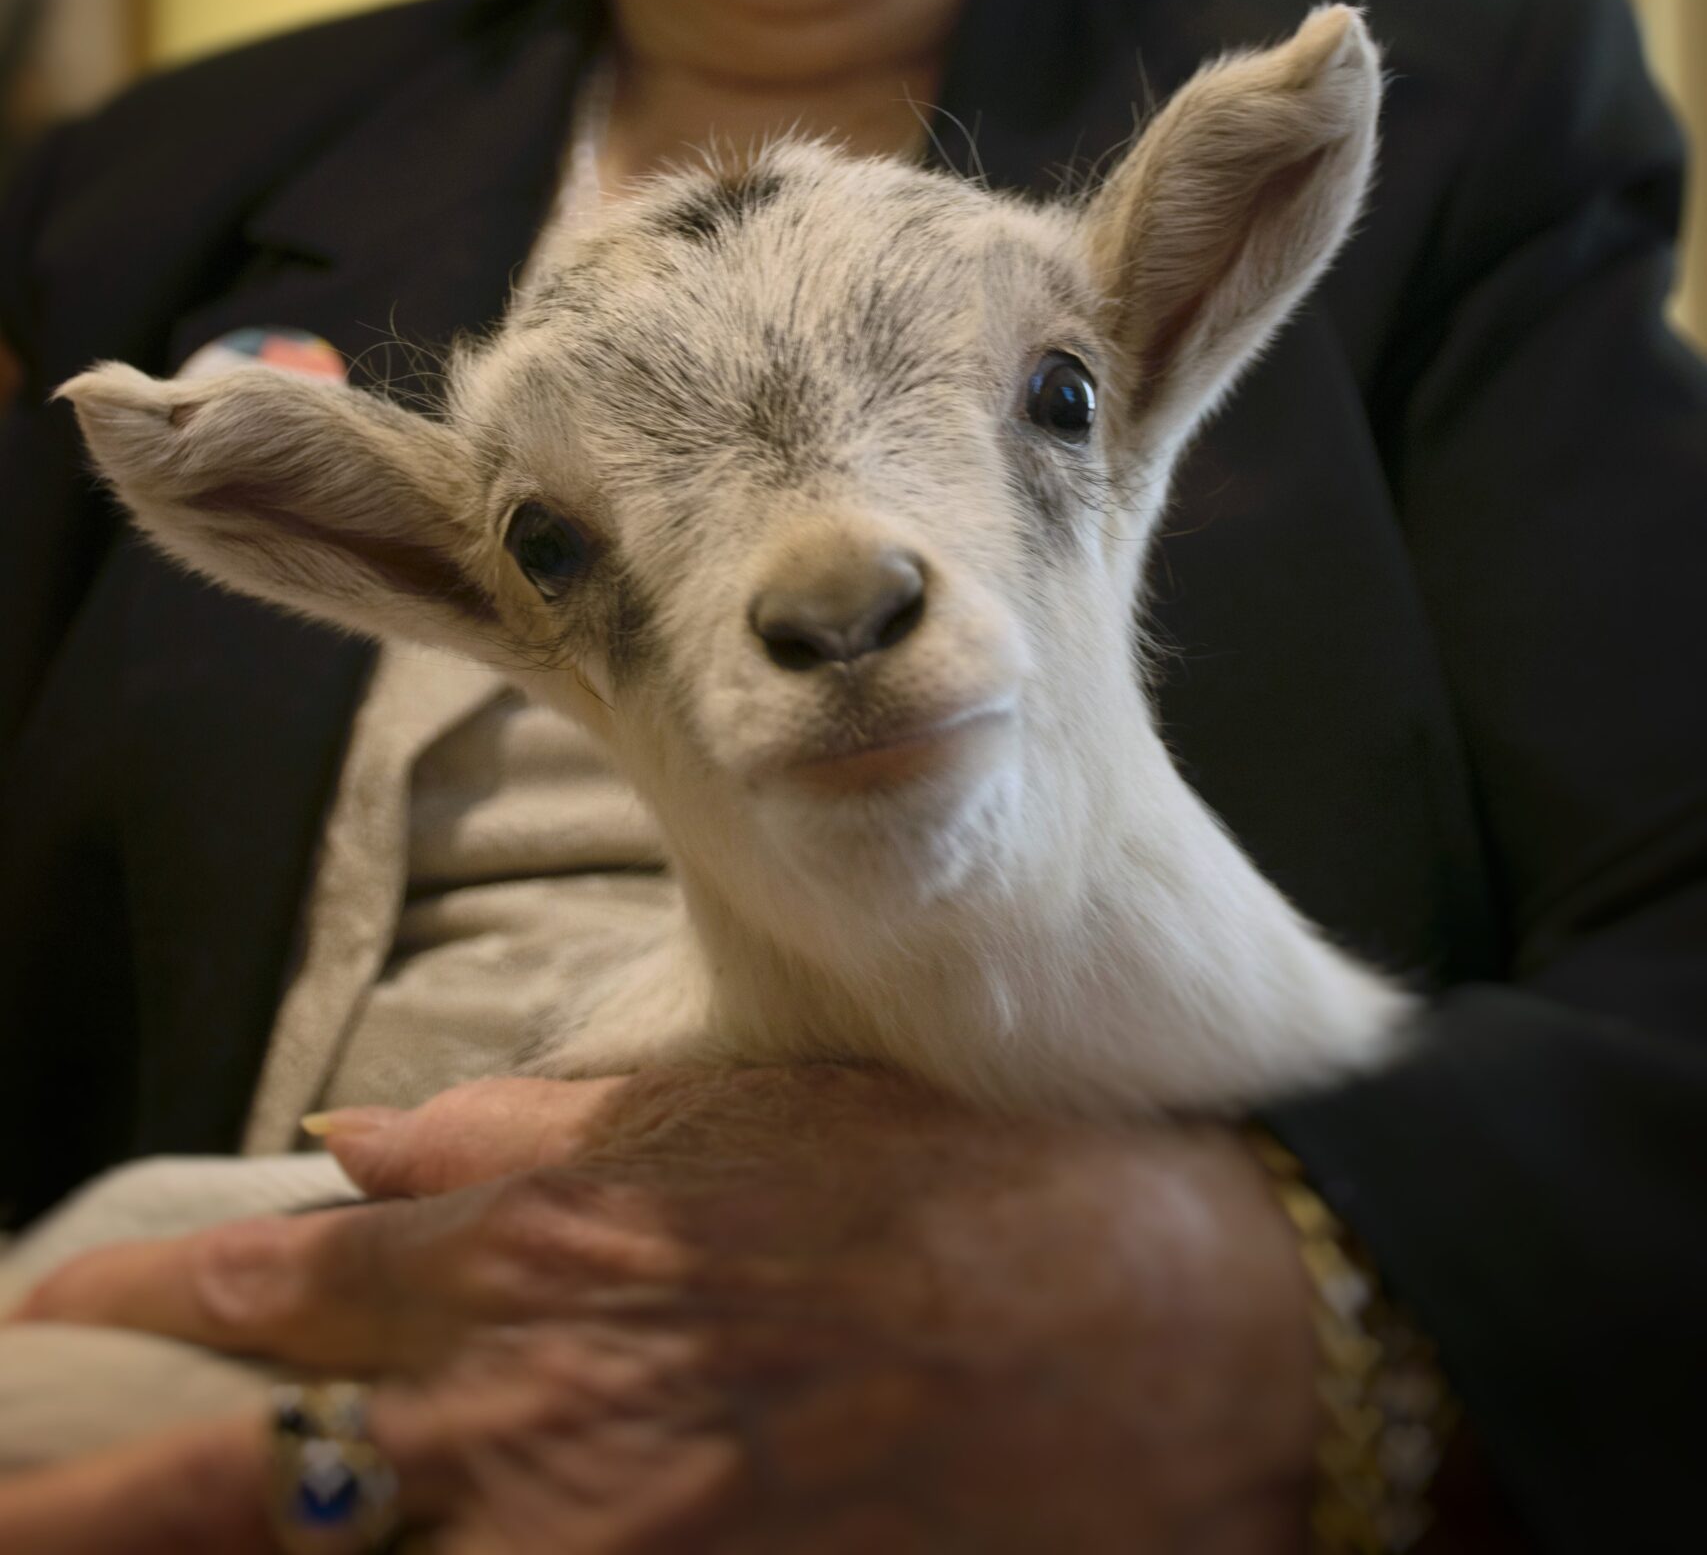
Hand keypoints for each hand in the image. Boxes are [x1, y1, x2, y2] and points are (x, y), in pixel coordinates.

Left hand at [11, 1066, 1320, 1550]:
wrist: (1141, 1340)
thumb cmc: (934, 1194)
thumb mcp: (721, 1108)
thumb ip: (518, 1123)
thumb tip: (349, 1145)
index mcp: (540, 1249)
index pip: (264, 1296)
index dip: (119, 1321)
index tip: (30, 1331)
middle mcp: (529, 1415)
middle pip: (241, 1493)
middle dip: (79, 1515)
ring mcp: (592, 1546)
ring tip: (123, 1544)